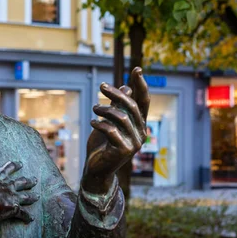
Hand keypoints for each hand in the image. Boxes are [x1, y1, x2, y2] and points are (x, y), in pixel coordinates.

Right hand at [0, 145, 38, 223]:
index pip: (8, 168)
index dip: (14, 166)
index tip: (20, 164)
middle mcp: (8, 185)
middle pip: (21, 182)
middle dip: (28, 181)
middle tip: (35, 180)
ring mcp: (12, 196)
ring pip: (25, 196)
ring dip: (32, 197)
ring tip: (37, 197)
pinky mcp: (13, 208)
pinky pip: (23, 213)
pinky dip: (27, 216)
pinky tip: (31, 219)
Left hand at [82, 67, 149, 194]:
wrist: (96, 169)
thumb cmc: (102, 144)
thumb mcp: (108, 122)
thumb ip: (117, 107)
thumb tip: (125, 87)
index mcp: (139, 123)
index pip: (143, 101)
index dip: (141, 84)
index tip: (136, 68)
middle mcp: (141, 132)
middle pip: (131, 106)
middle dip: (116, 93)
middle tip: (101, 86)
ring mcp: (134, 143)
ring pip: (121, 117)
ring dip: (105, 109)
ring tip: (94, 108)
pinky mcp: (124, 151)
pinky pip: (112, 131)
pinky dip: (100, 124)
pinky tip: (93, 123)